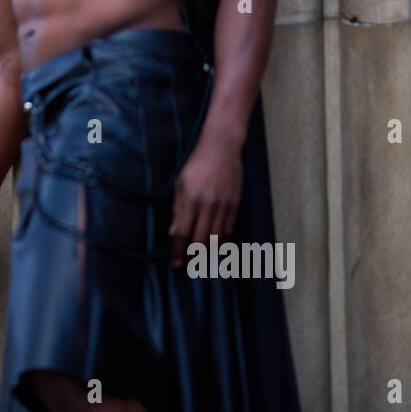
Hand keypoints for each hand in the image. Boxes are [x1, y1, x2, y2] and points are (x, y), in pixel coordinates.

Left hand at [169, 134, 242, 268]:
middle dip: (193, 255)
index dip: (179, 251)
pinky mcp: (235, 203)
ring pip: (217, 237)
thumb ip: (178, 209)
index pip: (183, 233)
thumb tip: (174, 232)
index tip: (176, 263)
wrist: (221, 148)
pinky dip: (221, 238)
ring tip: (200, 256)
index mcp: (191, 199)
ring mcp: (224, 205)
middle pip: (201, 240)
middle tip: (188, 263)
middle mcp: (208, 204)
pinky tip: (215, 242)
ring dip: (207, 250)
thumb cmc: (196, 164)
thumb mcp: (180, 183)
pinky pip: (229, 228)